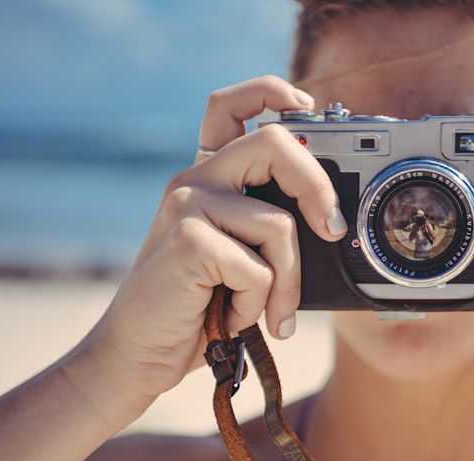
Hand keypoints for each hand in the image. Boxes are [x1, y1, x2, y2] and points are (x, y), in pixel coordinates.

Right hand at [82, 75, 346, 400]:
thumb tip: (332, 222)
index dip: (270, 92)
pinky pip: (258, 269)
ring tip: (265, 311)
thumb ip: (267, 229)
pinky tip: (230, 319)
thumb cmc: (197, 309)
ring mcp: (187, 206)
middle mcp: (194, 181)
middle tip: (334, 231)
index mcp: (206, 178)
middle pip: (275, 143)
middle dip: (318, 187)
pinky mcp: (188, 241)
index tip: (306, 107)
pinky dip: (256, 306)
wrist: (138, 355)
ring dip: (287, 283)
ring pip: (279, 226)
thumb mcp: (238, 259)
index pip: (229, 105)